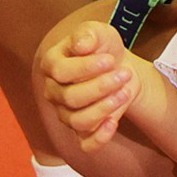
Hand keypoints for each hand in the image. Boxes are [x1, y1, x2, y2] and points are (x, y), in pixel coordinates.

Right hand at [39, 14, 140, 152]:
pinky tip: (114, 122)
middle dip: (101, 87)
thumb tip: (81, 46)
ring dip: (105, 108)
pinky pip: (85, 144)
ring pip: (78, 121)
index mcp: (51, 66)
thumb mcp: (98, 32)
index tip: (110, 59)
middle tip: (123, 74)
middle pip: (70, 98)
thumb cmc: (104, 49)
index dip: (86, 68)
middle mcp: (53, 92)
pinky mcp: (82, 131)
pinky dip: (100, 138)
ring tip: (125, 92)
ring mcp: (66, 113)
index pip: (60, 72)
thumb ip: (88, 34)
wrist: (119, 67)